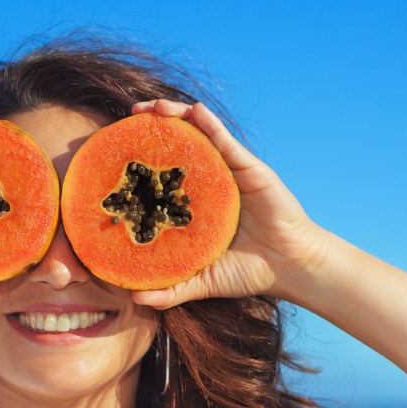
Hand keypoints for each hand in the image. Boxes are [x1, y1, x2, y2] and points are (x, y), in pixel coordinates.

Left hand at [130, 100, 331, 308]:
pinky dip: (210, 124)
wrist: (291, 267)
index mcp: (196, 202)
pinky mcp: (249, 168)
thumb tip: (134, 299)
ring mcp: (229, 171)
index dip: (142, 159)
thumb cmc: (248, 272)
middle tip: (129, 116)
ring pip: (199, 134)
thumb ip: (171, 290)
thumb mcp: (202, 281)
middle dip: (153, 126)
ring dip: (175, 115)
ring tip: (152, 108)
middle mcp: (210, 181)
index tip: (115, 152)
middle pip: (178, 145)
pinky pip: (225, 141)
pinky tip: (194, 110)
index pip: (164, 174)